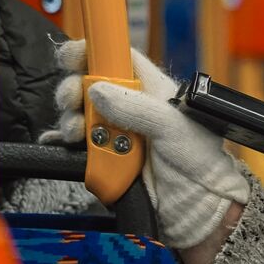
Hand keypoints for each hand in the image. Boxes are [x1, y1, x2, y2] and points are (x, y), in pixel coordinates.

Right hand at [46, 40, 249, 249]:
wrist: (197, 210)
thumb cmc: (201, 165)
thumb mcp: (173, 129)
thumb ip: (137, 108)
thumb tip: (98, 89)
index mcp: (155, 93)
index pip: (122, 60)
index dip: (96, 52)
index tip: (72, 54)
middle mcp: (134, 109)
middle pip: (93, 85)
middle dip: (75, 89)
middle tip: (71, 100)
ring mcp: (118, 134)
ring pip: (82, 114)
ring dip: (71, 118)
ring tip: (76, 131)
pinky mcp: (106, 159)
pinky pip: (78, 144)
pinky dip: (63, 141)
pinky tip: (61, 141)